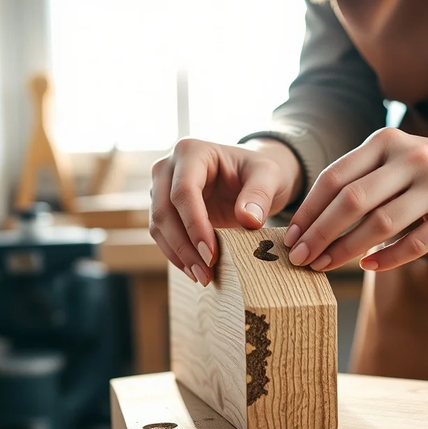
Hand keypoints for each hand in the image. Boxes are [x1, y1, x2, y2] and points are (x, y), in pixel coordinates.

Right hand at [150, 137, 301, 285]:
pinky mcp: (164, 209)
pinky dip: (177, 254)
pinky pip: (163, 234)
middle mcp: (168, 167)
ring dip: (178, 255)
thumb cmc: (260, 172)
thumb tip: (248, 220)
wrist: (252, 177)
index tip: (211, 254)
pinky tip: (195, 270)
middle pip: (164, 211)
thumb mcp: (269, 176)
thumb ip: (260, 194)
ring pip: (158, 226)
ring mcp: (161, 188)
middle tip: (206, 273)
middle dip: (184, 246)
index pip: (184, 191)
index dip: (194, 225)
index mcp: (191, 152)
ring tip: (202, 276)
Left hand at [283, 128, 427, 271]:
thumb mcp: (397, 158)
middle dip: (320, 234)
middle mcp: (411, 158)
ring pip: (380, 224)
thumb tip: (312, 223)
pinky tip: (368, 268)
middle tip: (300, 258)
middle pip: (352, 201)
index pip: (335, 177)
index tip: (291, 236)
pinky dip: (387, 259)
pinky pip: (415, 243)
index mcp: (387, 142)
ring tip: (325, 267)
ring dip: (347, 250)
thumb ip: (361, 179)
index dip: (309, 210)